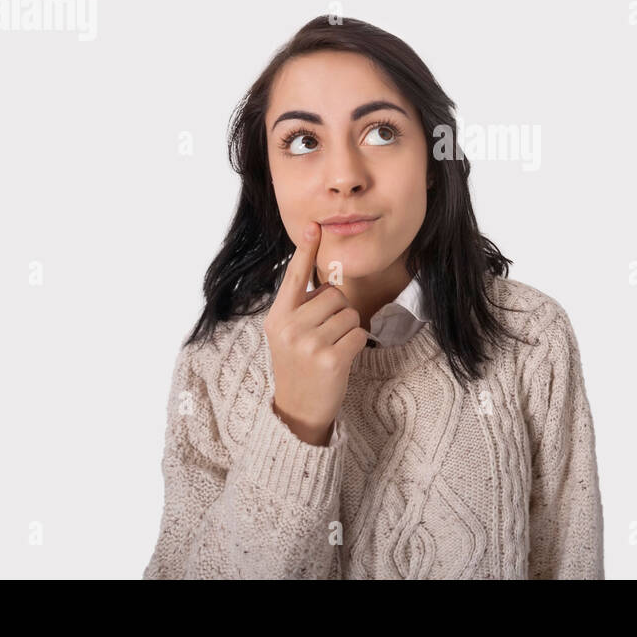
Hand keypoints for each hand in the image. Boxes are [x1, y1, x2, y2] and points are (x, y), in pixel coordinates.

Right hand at [262, 222, 367, 445]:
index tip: (314, 225)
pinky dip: (356, 345)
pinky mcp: (330, 359)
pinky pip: (359, 334)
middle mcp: (290, 327)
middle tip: (326, 335)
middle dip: (339, 311)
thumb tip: (331, 280)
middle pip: (334, 295)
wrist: (298, 410)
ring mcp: (309, 343)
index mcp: (278, 316)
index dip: (306, 250)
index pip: (294, 276)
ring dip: (348, 330)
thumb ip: (303, 307)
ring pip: (349, 314)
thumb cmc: (299, 365)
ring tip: (332, 348)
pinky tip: (341, 359)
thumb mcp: (290, 333)